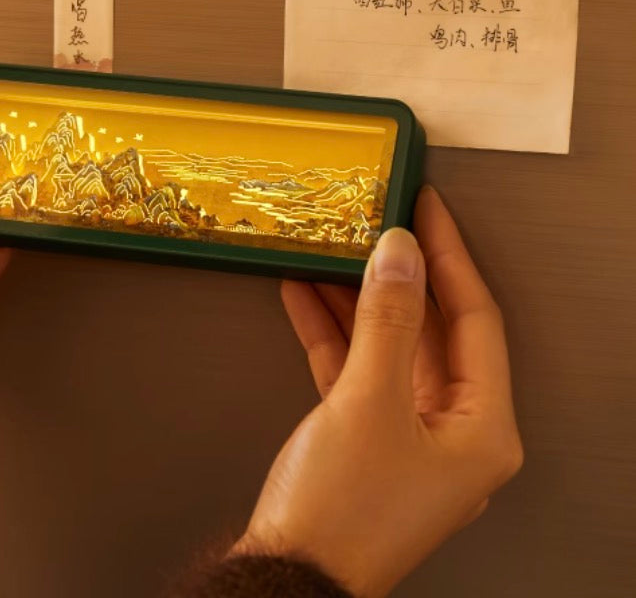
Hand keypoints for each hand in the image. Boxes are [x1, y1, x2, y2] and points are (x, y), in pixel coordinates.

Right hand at [235, 186, 522, 597]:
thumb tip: (401, 253)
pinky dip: (332, 331)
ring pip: (390, 345)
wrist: (287, 577)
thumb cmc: (342, 513)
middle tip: (382, 220)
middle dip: (401, 274)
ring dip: (359, 298)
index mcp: (483, 429)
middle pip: (434, 330)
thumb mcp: (367, 400)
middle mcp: (456, 432)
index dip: (450, 255)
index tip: (428, 208)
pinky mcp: (367, 440)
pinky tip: (306, 293)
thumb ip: (388, 318)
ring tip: (336, 247)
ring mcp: (410, 436)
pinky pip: (357, 369)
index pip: (476, 318)